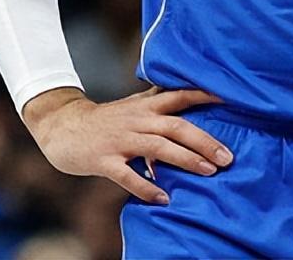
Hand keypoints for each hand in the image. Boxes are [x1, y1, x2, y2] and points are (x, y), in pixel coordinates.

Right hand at [23, 85, 231, 204]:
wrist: (62, 126)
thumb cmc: (106, 119)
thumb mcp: (133, 105)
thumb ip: (158, 102)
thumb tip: (188, 94)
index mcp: (145, 106)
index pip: (179, 96)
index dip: (203, 96)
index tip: (230, 100)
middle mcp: (136, 120)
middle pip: (175, 126)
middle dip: (204, 141)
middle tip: (227, 157)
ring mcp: (120, 140)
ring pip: (157, 148)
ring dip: (185, 160)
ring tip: (208, 173)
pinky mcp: (104, 160)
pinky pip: (127, 175)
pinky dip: (146, 187)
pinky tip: (163, 198)